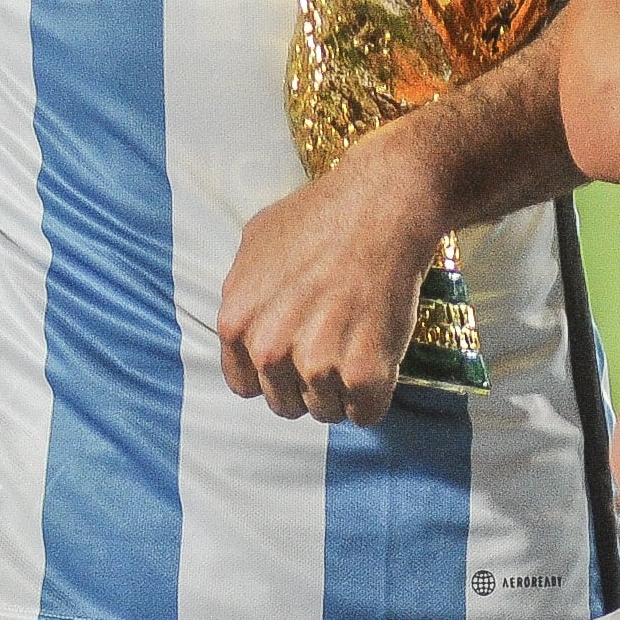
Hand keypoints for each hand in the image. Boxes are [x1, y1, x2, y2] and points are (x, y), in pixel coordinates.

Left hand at [217, 149, 447, 428]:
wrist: (383, 206)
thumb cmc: (322, 217)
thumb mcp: (255, 244)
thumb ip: (245, 295)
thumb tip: (246, 327)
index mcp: (236, 323)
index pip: (245, 386)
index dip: (273, 375)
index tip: (296, 357)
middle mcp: (268, 350)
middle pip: (285, 405)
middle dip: (308, 385)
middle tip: (334, 348)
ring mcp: (315, 365)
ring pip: (327, 412)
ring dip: (344, 390)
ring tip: (357, 344)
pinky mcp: (363, 374)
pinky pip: (365, 413)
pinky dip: (376, 396)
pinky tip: (379, 358)